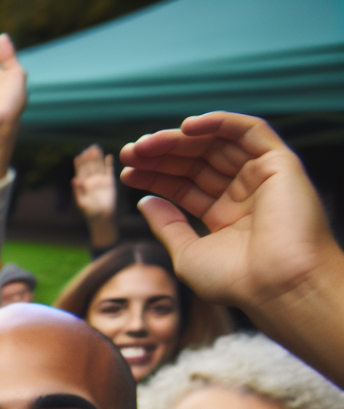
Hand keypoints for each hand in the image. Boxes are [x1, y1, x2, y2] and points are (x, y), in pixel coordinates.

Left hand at [71, 145, 115, 219]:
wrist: (102, 217)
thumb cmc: (90, 212)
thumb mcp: (81, 202)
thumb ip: (77, 190)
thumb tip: (74, 179)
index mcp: (83, 185)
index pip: (80, 171)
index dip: (80, 163)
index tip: (79, 155)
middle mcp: (91, 181)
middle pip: (90, 166)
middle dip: (89, 157)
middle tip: (89, 147)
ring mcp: (100, 181)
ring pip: (99, 166)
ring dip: (97, 157)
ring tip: (97, 148)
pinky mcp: (110, 183)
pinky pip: (109, 171)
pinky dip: (109, 163)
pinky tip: (108, 156)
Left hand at [121, 113, 343, 385]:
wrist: (277, 286)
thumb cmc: (236, 280)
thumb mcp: (188, 253)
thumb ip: (167, 225)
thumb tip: (144, 201)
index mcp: (226, 216)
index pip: (185, 186)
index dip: (156, 176)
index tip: (127, 173)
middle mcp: (245, 194)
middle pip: (197, 162)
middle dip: (161, 155)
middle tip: (128, 153)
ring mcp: (263, 178)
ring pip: (217, 144)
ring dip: (179, 139)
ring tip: (145, 144)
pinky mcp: (281, 164)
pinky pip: (251, 131)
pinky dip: (220, 122)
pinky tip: (186, 127)